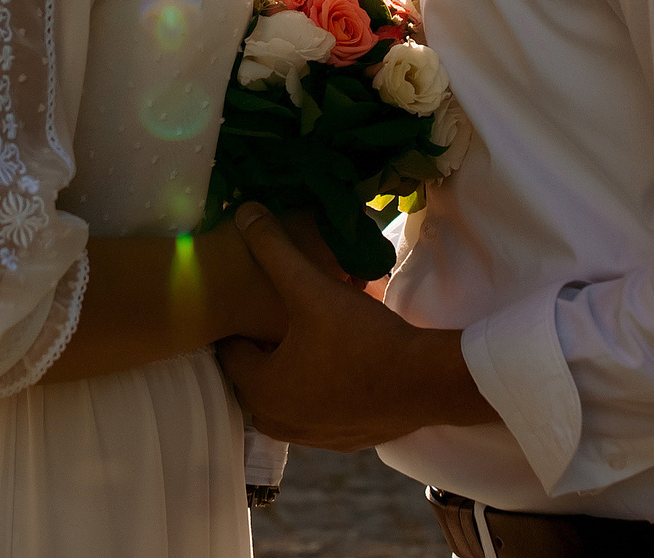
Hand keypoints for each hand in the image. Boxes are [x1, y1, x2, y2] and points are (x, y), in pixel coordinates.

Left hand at [214, 204, 499, 449]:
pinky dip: (320, 389)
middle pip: (255, 377)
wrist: (424, 382)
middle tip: (274, 315)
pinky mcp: (343, 441)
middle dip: (262, 348)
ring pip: (287, 397)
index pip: (229, 352)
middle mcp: (278, 421)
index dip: (236, 324)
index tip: (246, 302)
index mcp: (260, 389)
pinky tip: (339, 363)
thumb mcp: (312, 288)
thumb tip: (244, 212)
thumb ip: (274, 251)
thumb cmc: (360, 338)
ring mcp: (311, 437)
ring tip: (308, 336)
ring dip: (291, 370)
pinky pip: (317, 412)